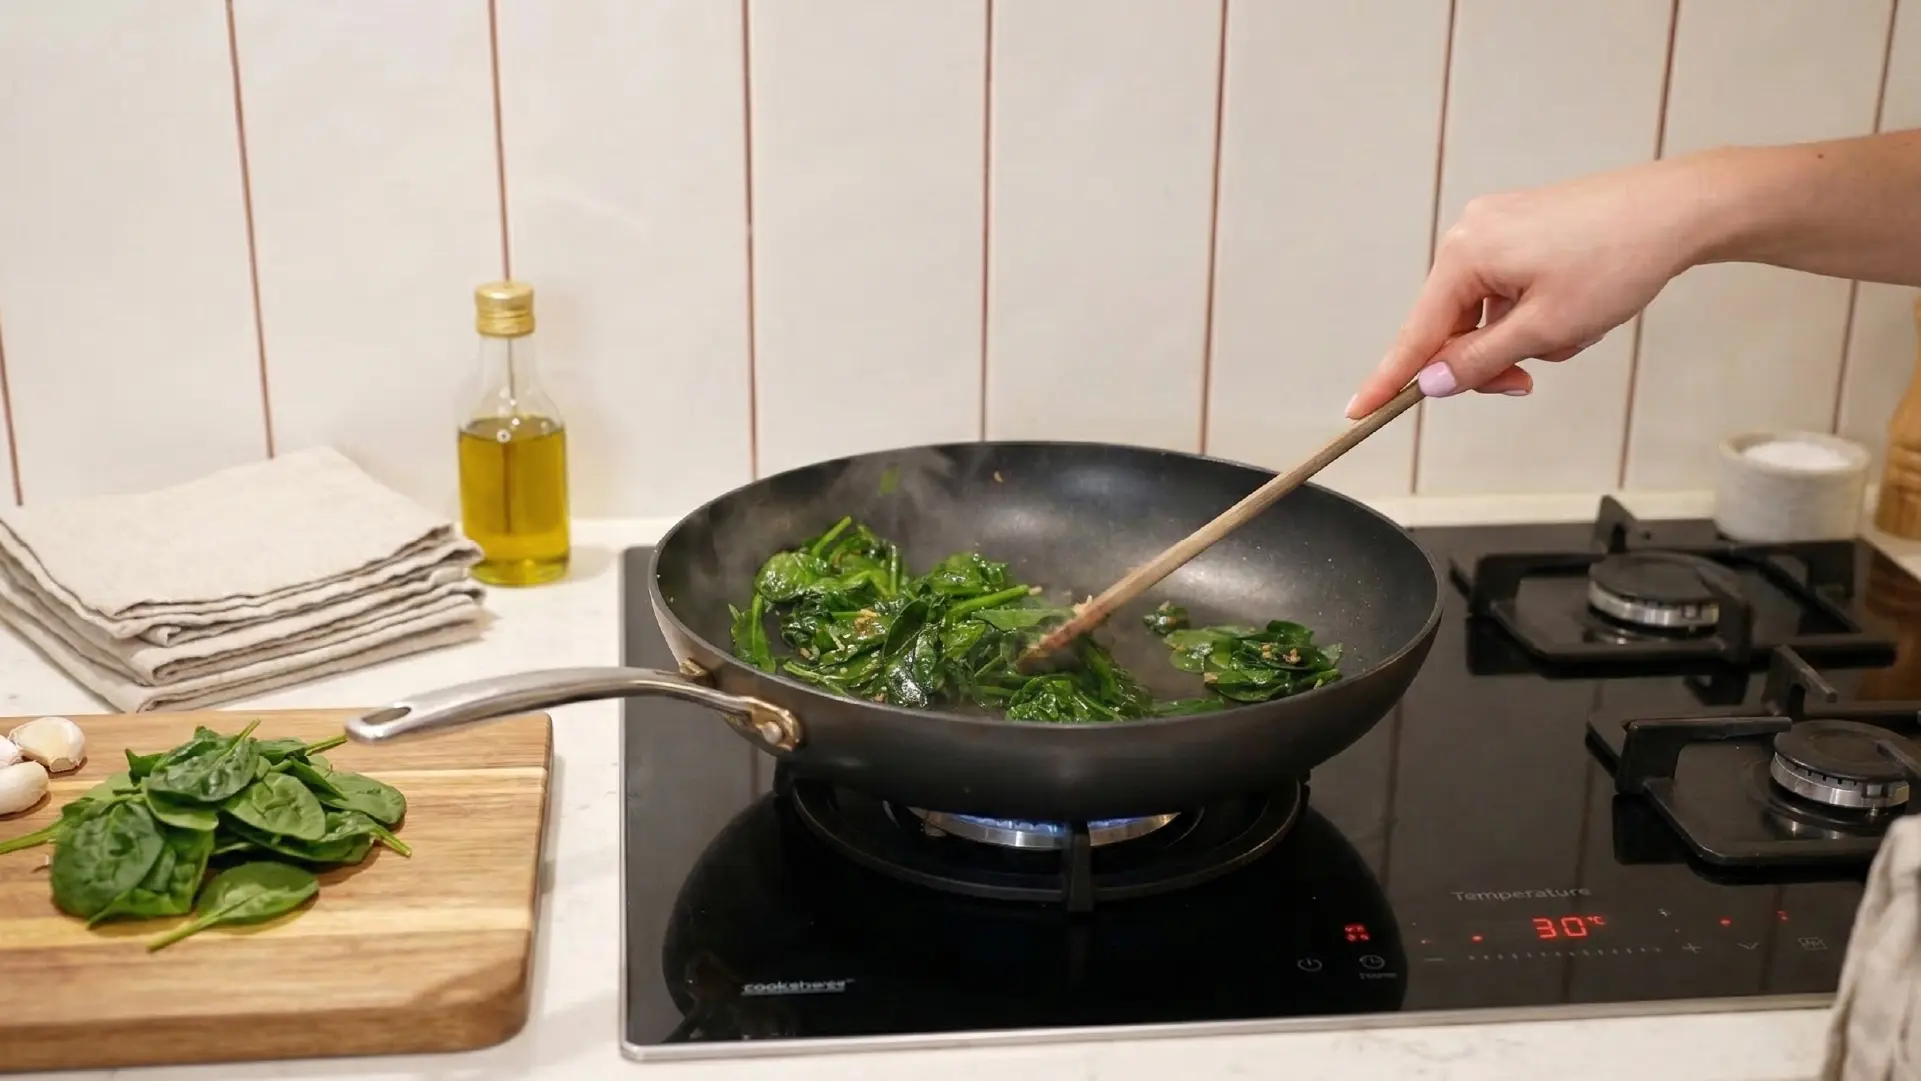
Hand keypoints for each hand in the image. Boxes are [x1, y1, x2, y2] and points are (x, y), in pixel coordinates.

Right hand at [1346, 157, 1710, 417]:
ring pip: (1486, 311)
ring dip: (1520, 336)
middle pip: (1452, 324)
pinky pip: (1508, 289)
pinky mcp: (1525, 227)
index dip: (1390, 379)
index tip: (1359, 410)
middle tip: (1526, 381)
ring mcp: (1499, 226)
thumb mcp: (1546, 328)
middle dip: (1488, 358)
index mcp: (1466, 254)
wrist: (1679, 210)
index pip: (1416, 333)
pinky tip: (1575, 309)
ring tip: (1574, 330)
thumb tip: (1433, 382)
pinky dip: (1534, 312)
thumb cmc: (1619, 258)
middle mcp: (1471, 233)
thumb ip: (1481, 361)